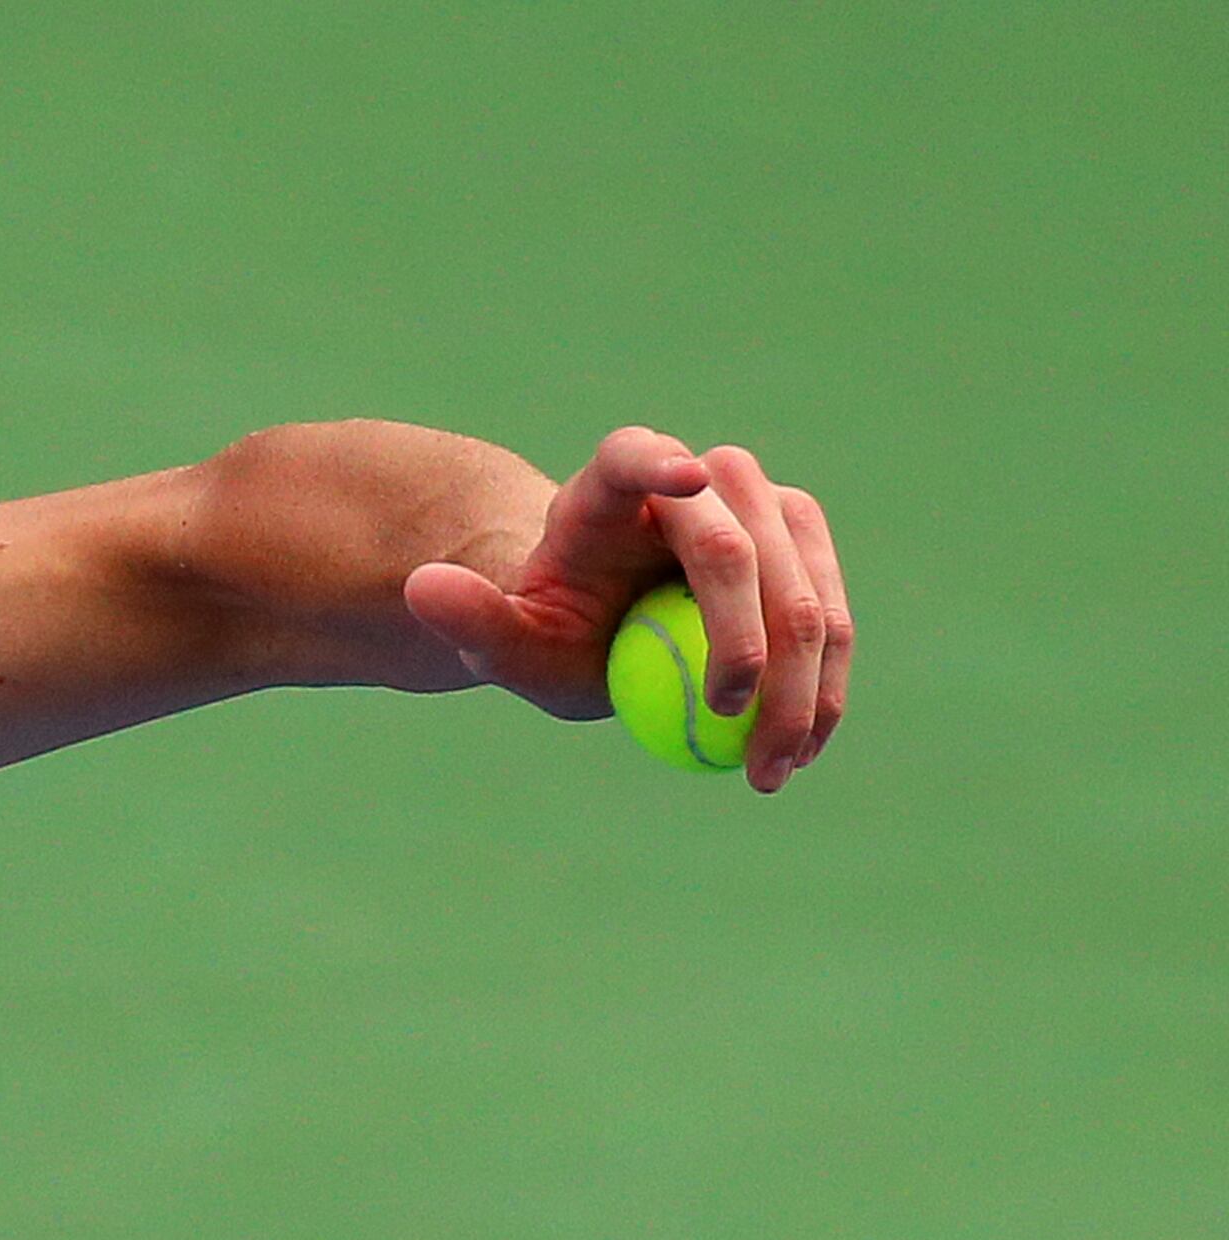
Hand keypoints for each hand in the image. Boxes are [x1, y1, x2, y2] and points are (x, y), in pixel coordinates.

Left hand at [404, 426, 852, 791]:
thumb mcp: (503, 636)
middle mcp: (703, 476)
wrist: (606, 623)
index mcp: (615, 479)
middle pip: (734, 549)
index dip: (662, 463)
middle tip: (727, 723)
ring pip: (802, 589)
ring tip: (771, 768)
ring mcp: (765, 508)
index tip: (689, 480)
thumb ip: (469, 617)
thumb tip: (422, 586)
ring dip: (799, 685)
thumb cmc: (548, 622)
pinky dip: (822, 689)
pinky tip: (802, 752)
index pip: (635, 457)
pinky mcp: (806, 551)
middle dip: (748, 642)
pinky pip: (830, 621)